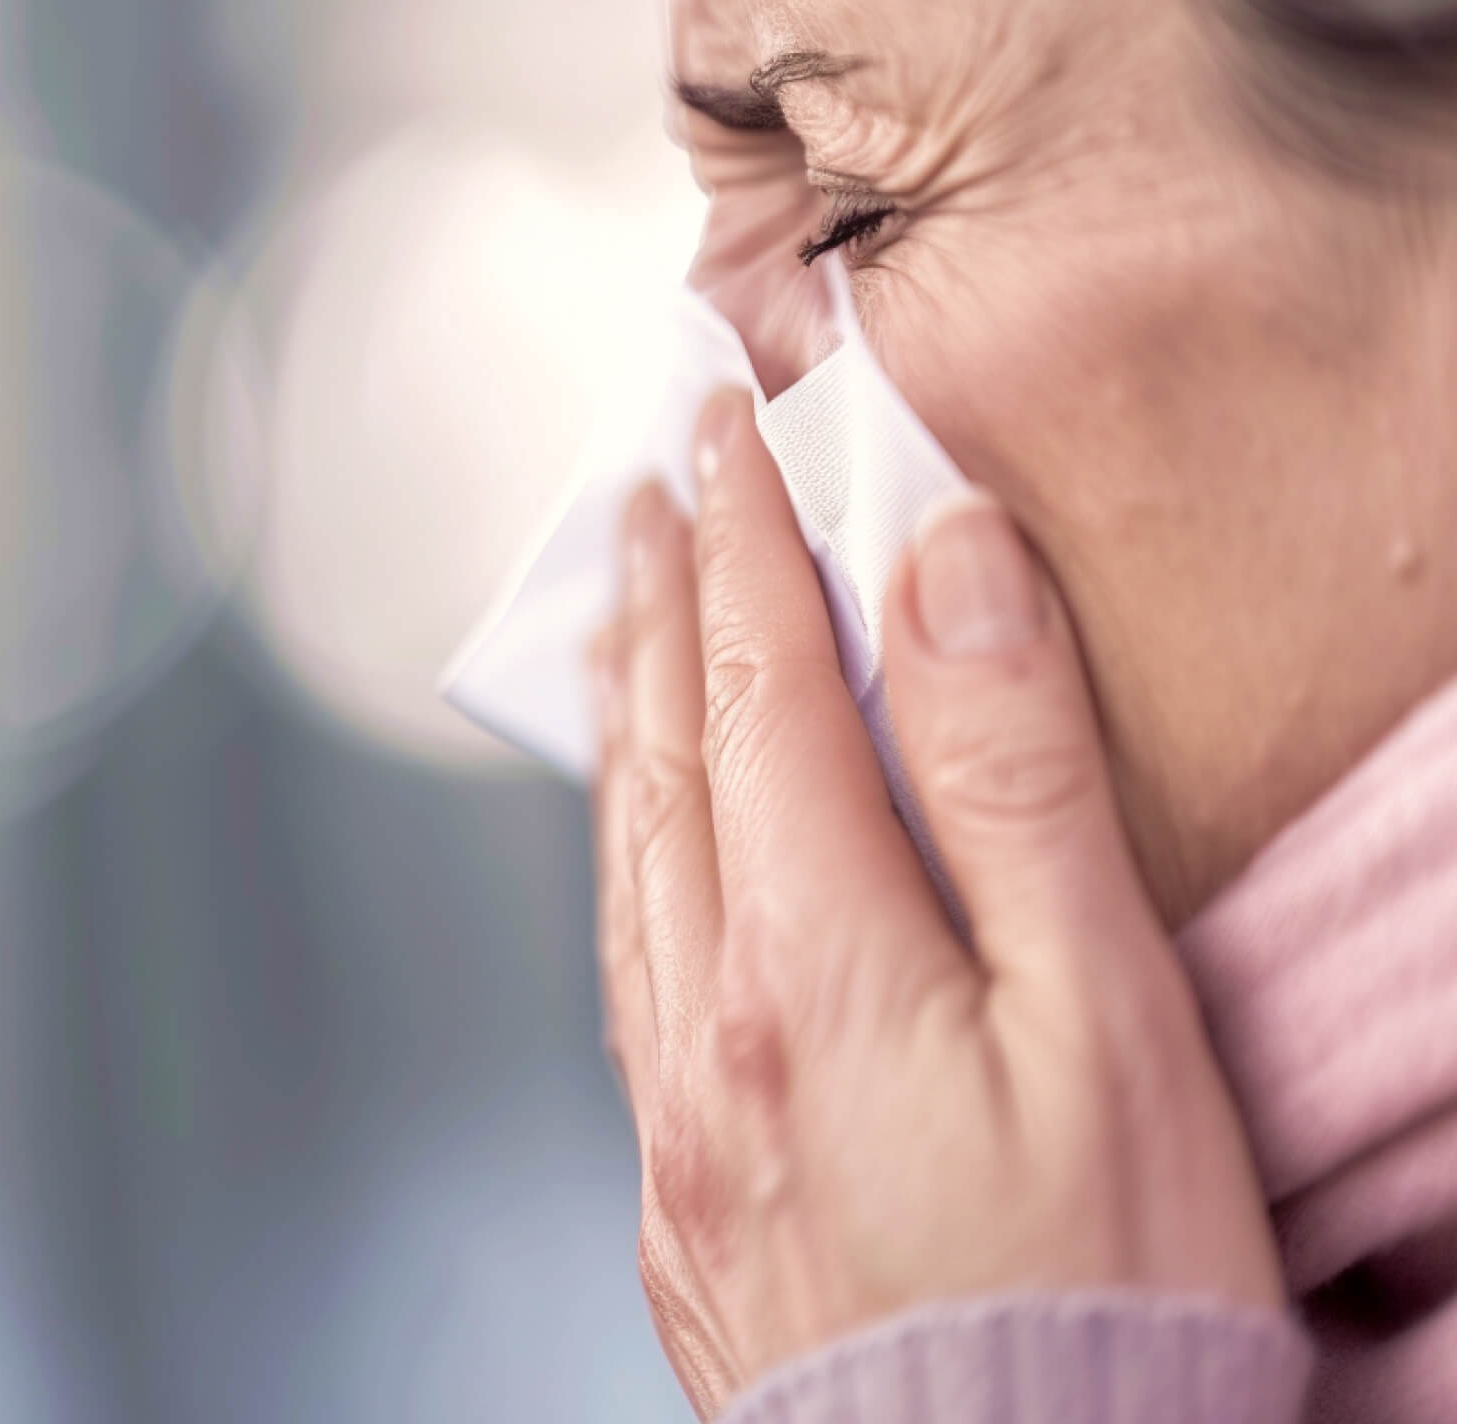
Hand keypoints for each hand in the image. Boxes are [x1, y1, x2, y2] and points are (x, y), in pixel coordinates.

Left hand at [590, 388, 1283, 1418]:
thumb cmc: (1100, 1290)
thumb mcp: (1102, 1013)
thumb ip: (1013, 777)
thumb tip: (944, 572)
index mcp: (811, 957)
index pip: (760, 686)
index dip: (744, 542)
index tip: (725, 435)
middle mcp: (709, 1021)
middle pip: (673, 753)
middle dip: (664, 599)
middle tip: (649, 489)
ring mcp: (679, 1111)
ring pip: (629, 855)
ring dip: (627, 716)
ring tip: (621, 620)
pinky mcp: (683, 1186)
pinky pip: (626, 967)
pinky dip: (625, 858)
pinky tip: (636, 837)